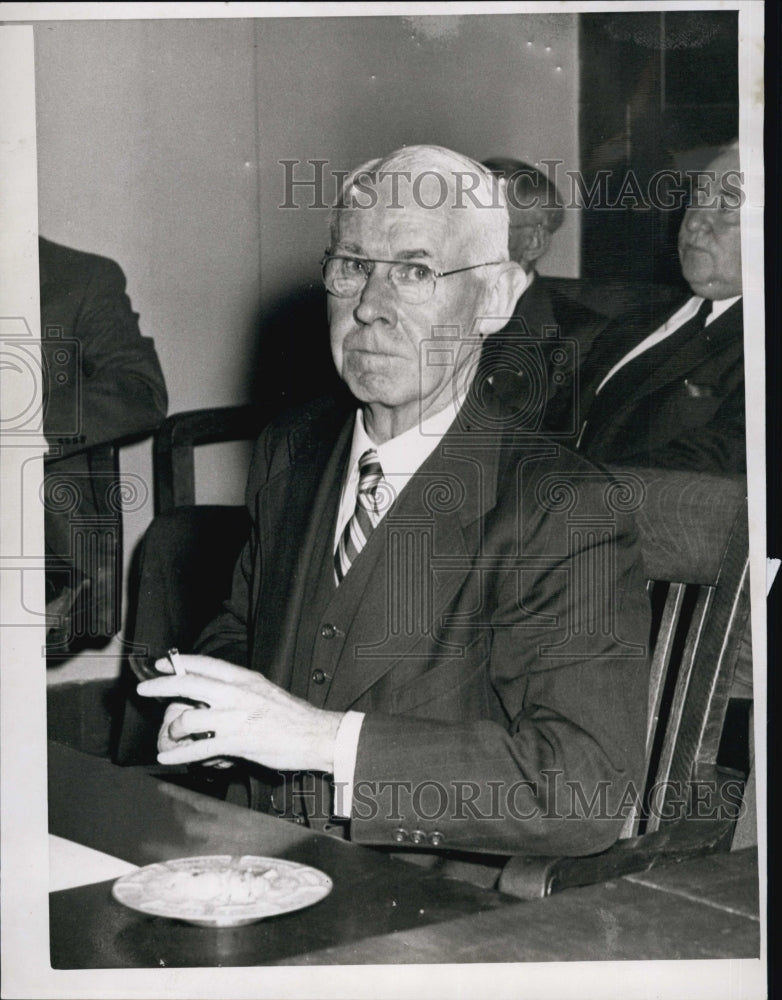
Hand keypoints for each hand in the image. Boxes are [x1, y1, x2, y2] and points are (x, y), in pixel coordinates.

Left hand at [136, 655, 342, 772]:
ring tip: (170, 737)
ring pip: (189, 719)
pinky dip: (179, 754)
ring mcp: (235, 718)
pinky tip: (168, 757)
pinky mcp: (237, 742)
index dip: (180, 662)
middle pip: (189, 683)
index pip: (206, 664)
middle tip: (146, 689)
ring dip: (174, 730)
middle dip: (162, 685)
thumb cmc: (292, 717)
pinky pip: (199, 749)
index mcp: (245, 679)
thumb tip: (212, 693)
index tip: (162, 663)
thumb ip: (239, 690)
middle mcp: (237, 693)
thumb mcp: (265, 692)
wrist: (316, 734)